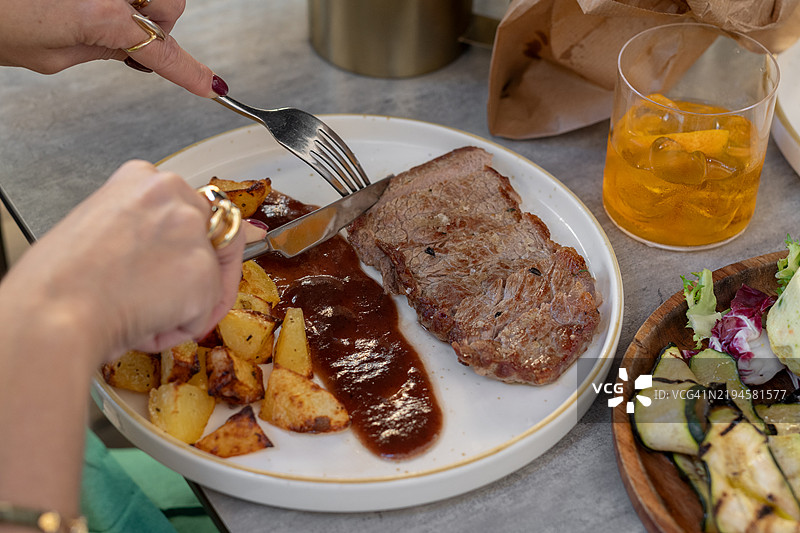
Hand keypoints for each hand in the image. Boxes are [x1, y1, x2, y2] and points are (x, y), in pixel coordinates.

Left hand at [0, 0, 225, 96]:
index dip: (191, 73)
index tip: (211, 86)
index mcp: (103, 16)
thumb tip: (125, 47)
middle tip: (121, 33)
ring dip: (140, 0)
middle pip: (170, 5)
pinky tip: (90, 0)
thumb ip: (100, 50)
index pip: (164, 53)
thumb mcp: (50, 55)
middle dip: (156, 21)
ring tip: (97, 6)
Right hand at [1, 160, 244, 360]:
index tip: (175, 265)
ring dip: (180, 306)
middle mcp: (175, 195)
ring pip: (209, 281)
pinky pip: (203, 314)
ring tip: (137, 313)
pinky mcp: (204, 274)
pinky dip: (178, 330)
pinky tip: (143, 325)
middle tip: (161, 300)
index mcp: (144, 180)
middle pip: (215, 239)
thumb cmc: (59, 281)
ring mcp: (193, 233)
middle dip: (196, 275)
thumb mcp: (100, 227)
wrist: (52, 311)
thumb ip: (141, 230)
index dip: (184, 246)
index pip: (191, 209)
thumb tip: (164, 255)